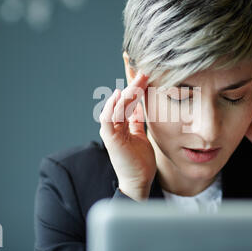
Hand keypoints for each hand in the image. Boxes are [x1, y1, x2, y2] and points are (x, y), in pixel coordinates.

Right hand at [99, 72, 156, 200]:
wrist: (139, 181)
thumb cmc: (140, 160)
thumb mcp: (141, 135)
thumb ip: (137, 121)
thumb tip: (139, 107)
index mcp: (122, 123)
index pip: (128, 99)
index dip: (133, 84)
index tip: (141, 69)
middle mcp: (115, 125)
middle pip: (123, 99)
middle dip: (133, 83)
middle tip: (144, 70)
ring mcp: (111, 131)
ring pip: (117, 106)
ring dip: (128, 91)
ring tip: (138, 79)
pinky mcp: (110, 138)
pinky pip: (108, 119)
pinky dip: (112, 107)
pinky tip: (119, 96)